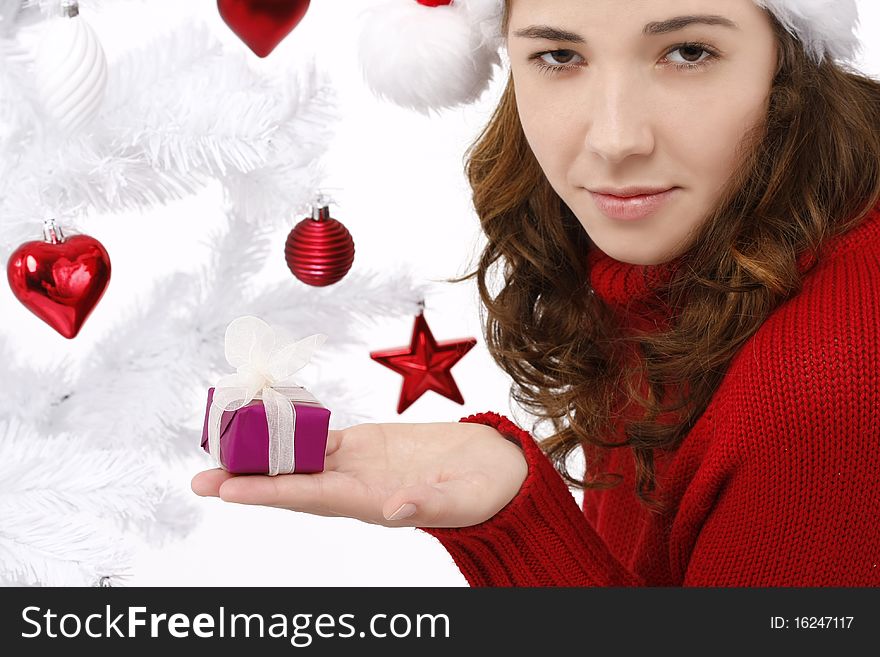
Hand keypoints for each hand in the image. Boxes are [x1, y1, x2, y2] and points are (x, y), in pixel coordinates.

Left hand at [191, 421, 526, 528]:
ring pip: (300, 457)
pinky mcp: (367, 442)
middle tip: (199, 479)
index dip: (268, 493)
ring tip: (221, 447)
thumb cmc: (482, 492)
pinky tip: (268, 421)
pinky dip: (294, 429)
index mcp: (371, 502)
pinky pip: (323, 435)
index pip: (310, 497)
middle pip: (291, 482)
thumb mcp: (459, 501)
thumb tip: (393, 510)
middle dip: (246, 480)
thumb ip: (427, 504)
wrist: (496, 470)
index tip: (228, 492)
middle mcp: (354, 485)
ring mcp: (359, 463)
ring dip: (261, 454)